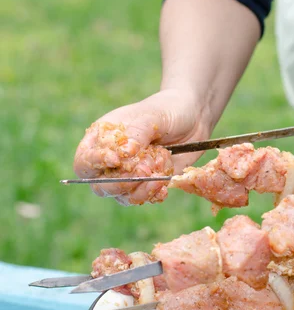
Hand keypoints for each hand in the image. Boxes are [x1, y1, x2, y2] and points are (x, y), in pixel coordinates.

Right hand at [73, 89, 209, 204]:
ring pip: (123, 196)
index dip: (95, 164)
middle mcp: (112, 161)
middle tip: (145, 169)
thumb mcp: (152, 117)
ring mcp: (130, 175)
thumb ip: (137, 133)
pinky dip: (154, 194)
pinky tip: (165, 183)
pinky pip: (144, 198)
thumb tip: (123, 153)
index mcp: (103, 140)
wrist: (194, 119)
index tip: (116, 160)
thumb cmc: (167, 111)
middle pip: (100, 186)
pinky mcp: (148, 184)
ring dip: (141, 188)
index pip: (84, 161)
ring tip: (159, 171)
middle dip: (121, 182)